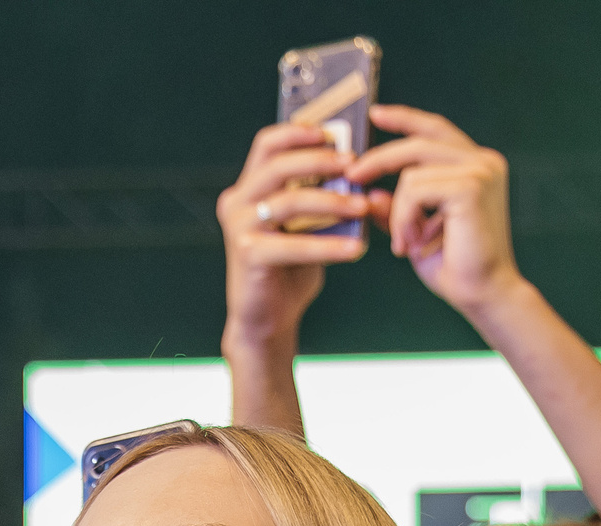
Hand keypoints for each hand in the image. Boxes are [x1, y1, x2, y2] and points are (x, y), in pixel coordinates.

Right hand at [216, 121, 368, 346]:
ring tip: (363, 207)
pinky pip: (294, 243)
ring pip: (289, 200)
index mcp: (248, 189)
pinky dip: (328, 246)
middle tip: (356, 165)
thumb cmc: (291, 269)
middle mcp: (237, 202)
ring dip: (332, 201)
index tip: (332, 133)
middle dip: (320, 161)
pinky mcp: (247, 253)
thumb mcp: (307, 226)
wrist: (267, 318)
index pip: (266, 145)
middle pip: (278, 165)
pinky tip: (356, 250)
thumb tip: (359, 173)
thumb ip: (320, 198)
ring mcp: (239, 227)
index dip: (298, 132)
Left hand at [348, 105, 524, 317]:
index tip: (374, 113)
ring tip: (406, 243)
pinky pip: (415, 190)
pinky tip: (412, 244)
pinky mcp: (471, 186)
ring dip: (399, 212)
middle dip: (380, 159)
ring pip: (411, 172)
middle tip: (352, 177)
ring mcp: (481, 170)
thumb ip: (396, 208)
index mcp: (475, 166)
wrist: (482, 294)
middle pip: (418, 142)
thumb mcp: (414, 231)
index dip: (404, 119)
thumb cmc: (453, 266)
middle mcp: (483, 162)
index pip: (435, 130)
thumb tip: (370, 192)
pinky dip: (404, 219)